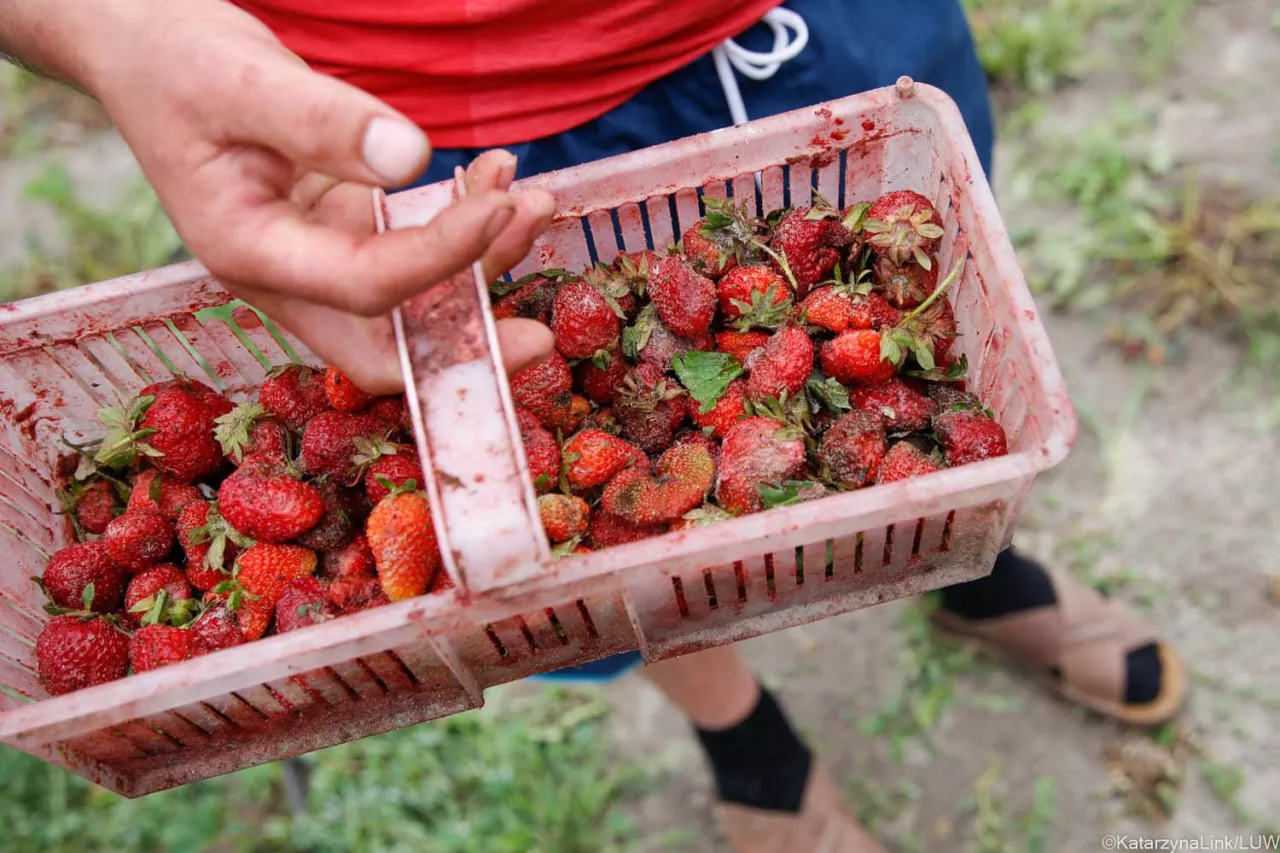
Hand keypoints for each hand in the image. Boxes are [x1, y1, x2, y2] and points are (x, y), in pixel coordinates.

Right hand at [74, 0, 555, 389]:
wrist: (147, 50)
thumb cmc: (175, 61)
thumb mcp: (241, 80)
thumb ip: (321, 120)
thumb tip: (411, 158)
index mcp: (250, 255)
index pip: (366, 287)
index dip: (440, 258)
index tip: (498, 207)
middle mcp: (289, 275)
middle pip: (390, 344)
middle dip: (468, 343)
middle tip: (542, 335)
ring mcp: (318, 257)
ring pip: (413, 299)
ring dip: (481, 264)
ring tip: (533, 197)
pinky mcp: (342, 229)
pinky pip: (413, 249)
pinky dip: (462, 226)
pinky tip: (500, 179)